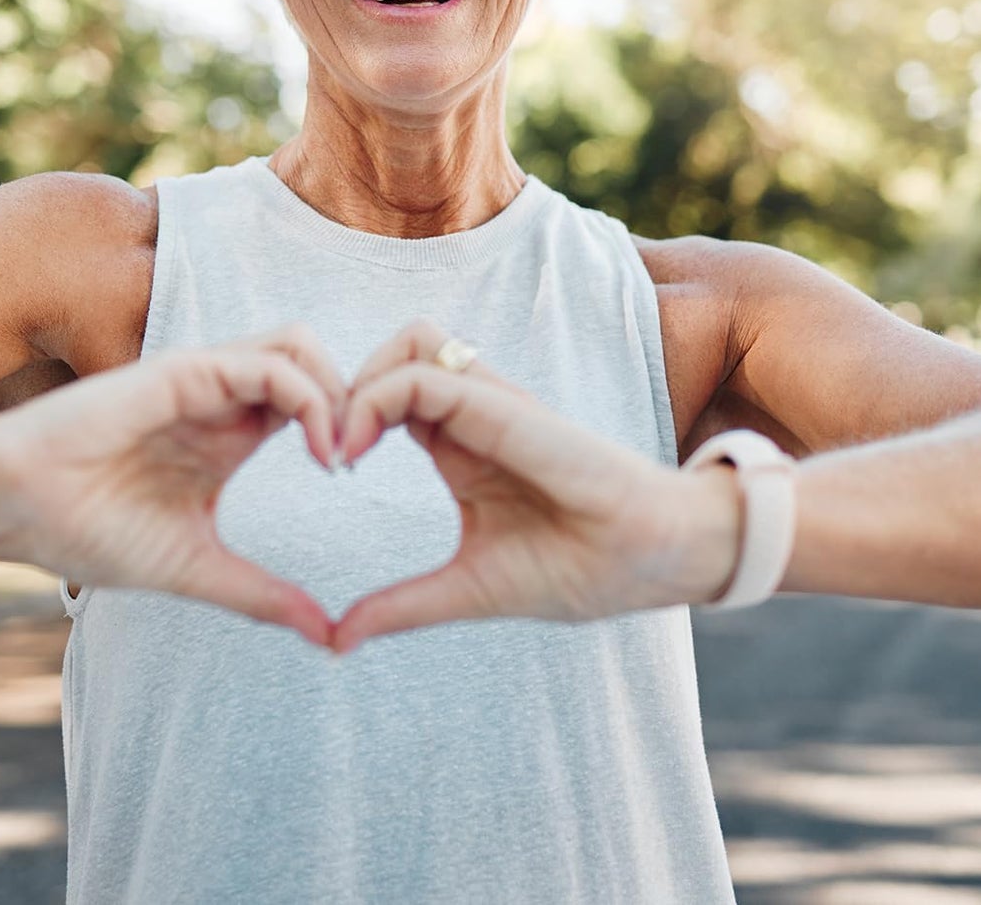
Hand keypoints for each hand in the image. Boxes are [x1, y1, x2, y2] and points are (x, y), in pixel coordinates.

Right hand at [0, 325, 344, 646]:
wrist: (15, 508)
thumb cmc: (88, 532)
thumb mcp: (196, 568)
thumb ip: (263, 594)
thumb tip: (328, 636)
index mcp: (229, 436)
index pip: (311, 403)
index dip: (347, 428)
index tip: (355, 481)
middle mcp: (223, 399)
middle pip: (315, 363)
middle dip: (356, 399)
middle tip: (359, 458)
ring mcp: (206, 380)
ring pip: (299, 346)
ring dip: (337, 390)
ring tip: (339, 453)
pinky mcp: (186, 371)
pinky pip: (269, 364)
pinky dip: (308, 397)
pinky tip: (317, 449)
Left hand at [331, 320, 742, 652]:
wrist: (656, 560)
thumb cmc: (578, 568)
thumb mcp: (468, 588)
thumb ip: (403, 606)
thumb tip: (337, 639)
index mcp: (459, 446)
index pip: (390, 395)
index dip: (347, 417)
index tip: (327, 469)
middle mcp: (472, 414)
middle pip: (394, 353)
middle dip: (345, 387)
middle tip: (324, 449)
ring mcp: (490, 404)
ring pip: (410, 341)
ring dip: (363, 379)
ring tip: (341, 444)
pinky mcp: (505, 407)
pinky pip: (428, 374)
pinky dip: (380, 396)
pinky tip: (358, 447)